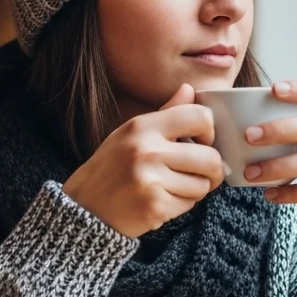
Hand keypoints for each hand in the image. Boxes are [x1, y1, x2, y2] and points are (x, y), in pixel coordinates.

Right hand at [62, 84, 225, 237]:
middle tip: (200, 174)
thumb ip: (166, 113)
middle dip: (211, 170)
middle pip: (210, 158)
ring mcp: (150, 180)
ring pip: (202, 185)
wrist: (85, 206)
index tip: (202, 143)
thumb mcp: (131, 133)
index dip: (210, 132)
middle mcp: (147, 150)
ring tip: (171, 188)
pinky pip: (189, 205)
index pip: (199, 117)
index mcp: (142, 126)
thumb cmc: (112, 167)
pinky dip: (180, 205)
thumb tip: (189, 89)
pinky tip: (161, 201)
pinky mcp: (155, 207)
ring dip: (193, 190)